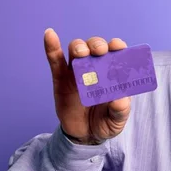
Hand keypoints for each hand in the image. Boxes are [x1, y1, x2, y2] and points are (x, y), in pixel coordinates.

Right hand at [43, 28, 131, 144]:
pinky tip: (49, 34)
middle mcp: (96, 67)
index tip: (118, 47)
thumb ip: (120, 110)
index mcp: (113, 73)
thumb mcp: (117, 121)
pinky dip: (51, 47)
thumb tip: (120, 99)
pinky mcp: (61, 78)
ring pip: (77, 50)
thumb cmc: (105, 123)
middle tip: (100, 51)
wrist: (85, 136)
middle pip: (95, 47)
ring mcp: (77, 71)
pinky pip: (55, 60)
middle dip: (97, 45)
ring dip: (79, 47)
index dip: (117, 46)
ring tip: (82, 53)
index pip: (116, 53)